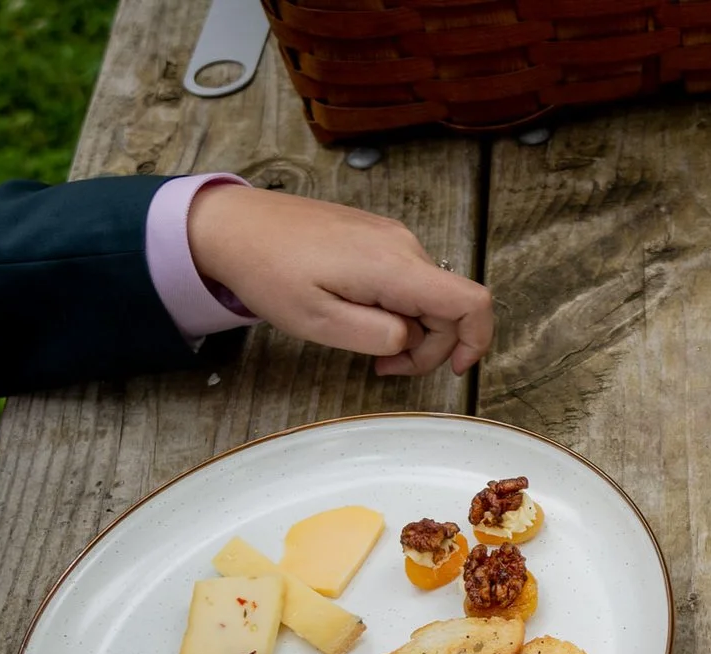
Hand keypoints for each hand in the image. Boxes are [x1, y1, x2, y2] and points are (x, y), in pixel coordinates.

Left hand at [186, 186, 493, 375]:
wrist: (233, 225)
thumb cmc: (269, 272)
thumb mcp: (320, 323)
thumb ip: (379, 335)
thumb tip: (411, 337)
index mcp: (394, 268)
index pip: (471, 303)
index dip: (476, 342)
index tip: (452, 370)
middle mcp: (403, 245)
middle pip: (450, 306)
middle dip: (428, 346)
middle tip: (383, 366)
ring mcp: (391, 236)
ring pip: (428, 295)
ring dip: (410, 329)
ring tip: (365, 342)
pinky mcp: (377, 235)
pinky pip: (407, 278)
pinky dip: (396, 307)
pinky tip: (358, 314)